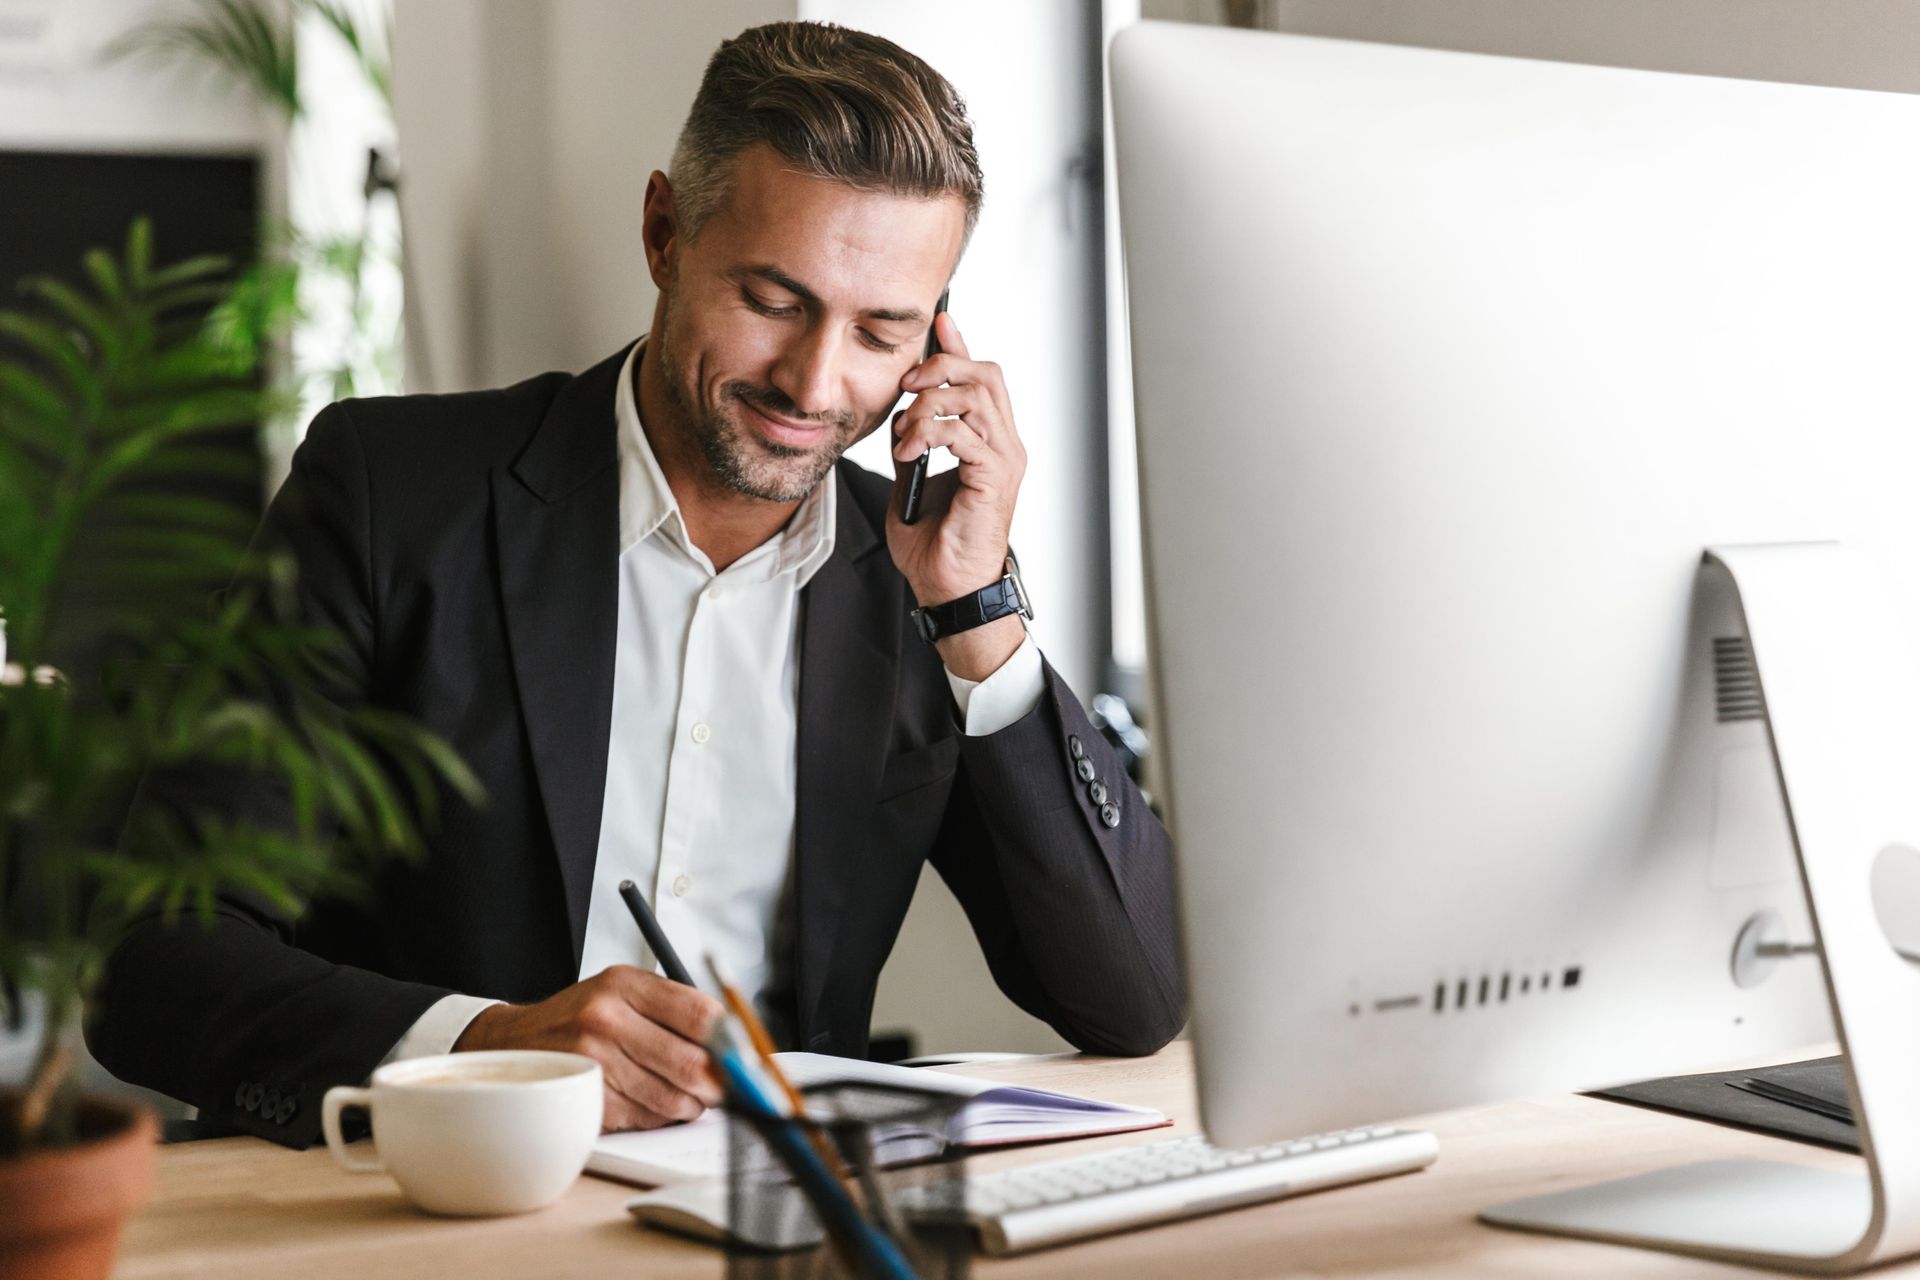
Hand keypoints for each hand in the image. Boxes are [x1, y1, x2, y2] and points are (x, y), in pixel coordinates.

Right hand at [453, 966, 723, 1130]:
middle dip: (717, 1082)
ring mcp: (592, 1061)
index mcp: (623, 984)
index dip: (730, 1038)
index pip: (699, 1012)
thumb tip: (734, 1040)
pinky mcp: (585, 1099)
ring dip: (690, 1104)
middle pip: (691, 1062)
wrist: (513, 1045)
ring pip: (672, 1098)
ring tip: (684, 1095)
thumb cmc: (579, 1019)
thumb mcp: (621, 992)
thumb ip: (673, 1009)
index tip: (742, 1051)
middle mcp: (605, 1018)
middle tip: (722, 1086)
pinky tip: (649, 1103)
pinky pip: (645, 1119)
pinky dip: (659, 1117)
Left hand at [888, 311, 1028, 680]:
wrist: (947, 588)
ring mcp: (1004, 460)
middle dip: (942, 365)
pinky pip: (963, 433)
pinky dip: (928, 432)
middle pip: (985, 373)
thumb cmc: (934, 545)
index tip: (938, 322)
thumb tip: (901, 412)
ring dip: (929, 403)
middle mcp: (1005, 445)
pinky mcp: (994, 478)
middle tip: (907, 383)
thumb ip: (913, 442)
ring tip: (903, 430)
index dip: (960, 345)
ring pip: (976, 396)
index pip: (981, 377)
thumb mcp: (912, 479)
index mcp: (989, 442)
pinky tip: (908, 451)